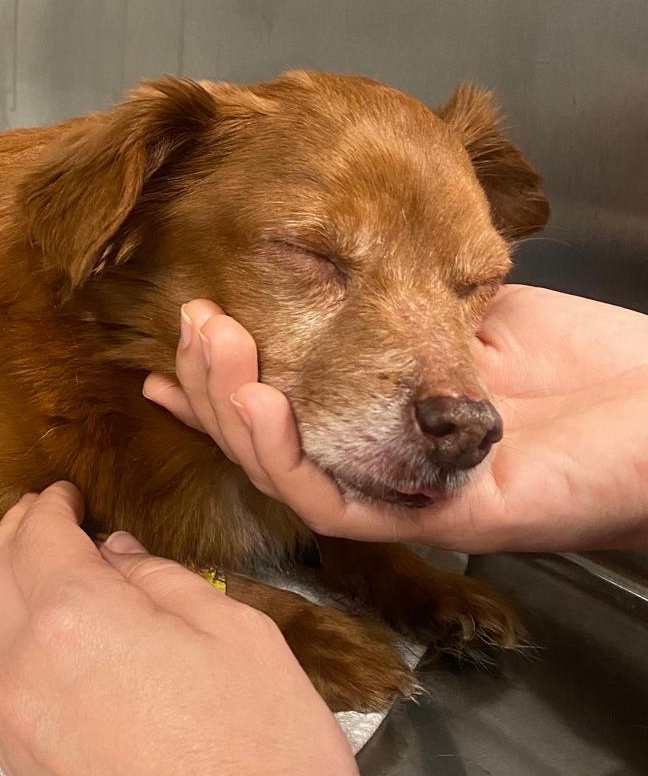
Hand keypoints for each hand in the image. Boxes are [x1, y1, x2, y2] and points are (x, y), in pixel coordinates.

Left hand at [0, 484, 359, 775]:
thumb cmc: (264, 748)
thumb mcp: (236, 632)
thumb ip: (161, 581)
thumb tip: (114, 558)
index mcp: (70, 617)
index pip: (38, 538)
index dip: (50, 507)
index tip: (65, 493)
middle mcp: (20, 670)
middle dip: (13, 540)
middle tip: (40, 520)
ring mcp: (12, 734)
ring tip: (26, 575)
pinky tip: (31, 647)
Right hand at [143, 286, 647, 553]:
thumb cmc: (595, 368)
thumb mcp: (474, 314)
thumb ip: (397, 304)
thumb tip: (322, 259)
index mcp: (384, 419)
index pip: (284, 407)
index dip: (221, 380)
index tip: (180, 335)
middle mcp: (384, 466)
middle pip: (269, 443)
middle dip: (212, 383)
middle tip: (191, 321)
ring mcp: (407, 498)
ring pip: (286, 477)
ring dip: (231, 414)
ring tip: (207, 349)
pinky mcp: (438, 517)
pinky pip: (337, 507)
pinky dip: (284, 458)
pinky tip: (258, 403)